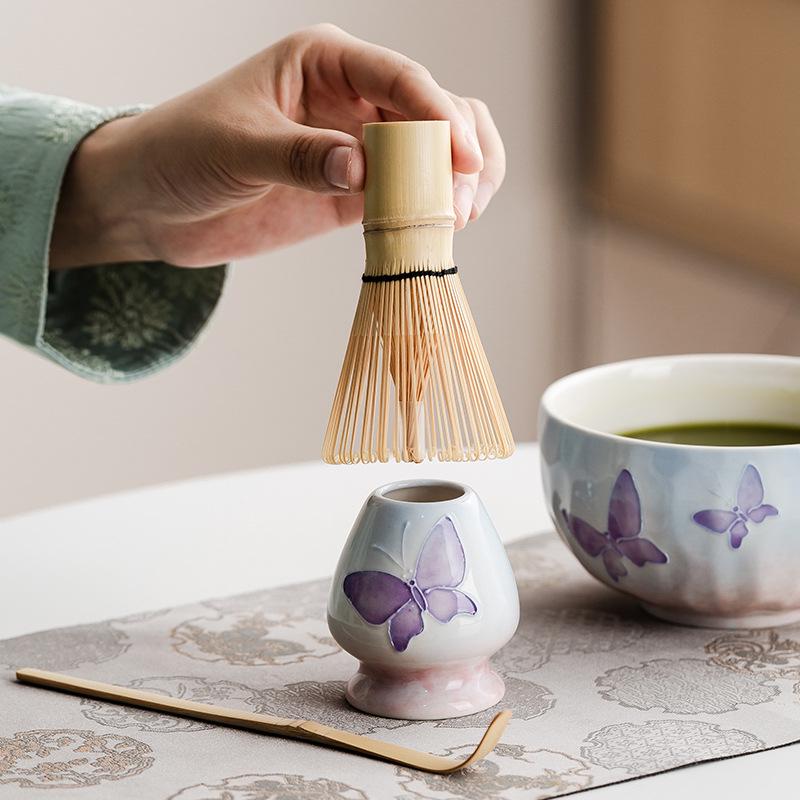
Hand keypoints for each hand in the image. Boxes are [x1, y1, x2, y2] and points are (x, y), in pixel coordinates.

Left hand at [51, 24, 505, 268]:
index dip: (440, 116)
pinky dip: (427, 214)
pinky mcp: (351, 195)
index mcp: (324, 63)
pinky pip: (405, 198)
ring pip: (431, 155)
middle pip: (433, 112)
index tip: (462, 160)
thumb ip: (298, 156)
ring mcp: (355, 148)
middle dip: (459, 152)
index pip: (400, 79)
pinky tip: (433, 234)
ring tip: (457, 219)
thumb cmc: (178, 152)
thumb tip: (361, 168)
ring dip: (455, 183)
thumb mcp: (235, 147)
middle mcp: (350, 99)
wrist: (153, 204)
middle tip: (461, 202)